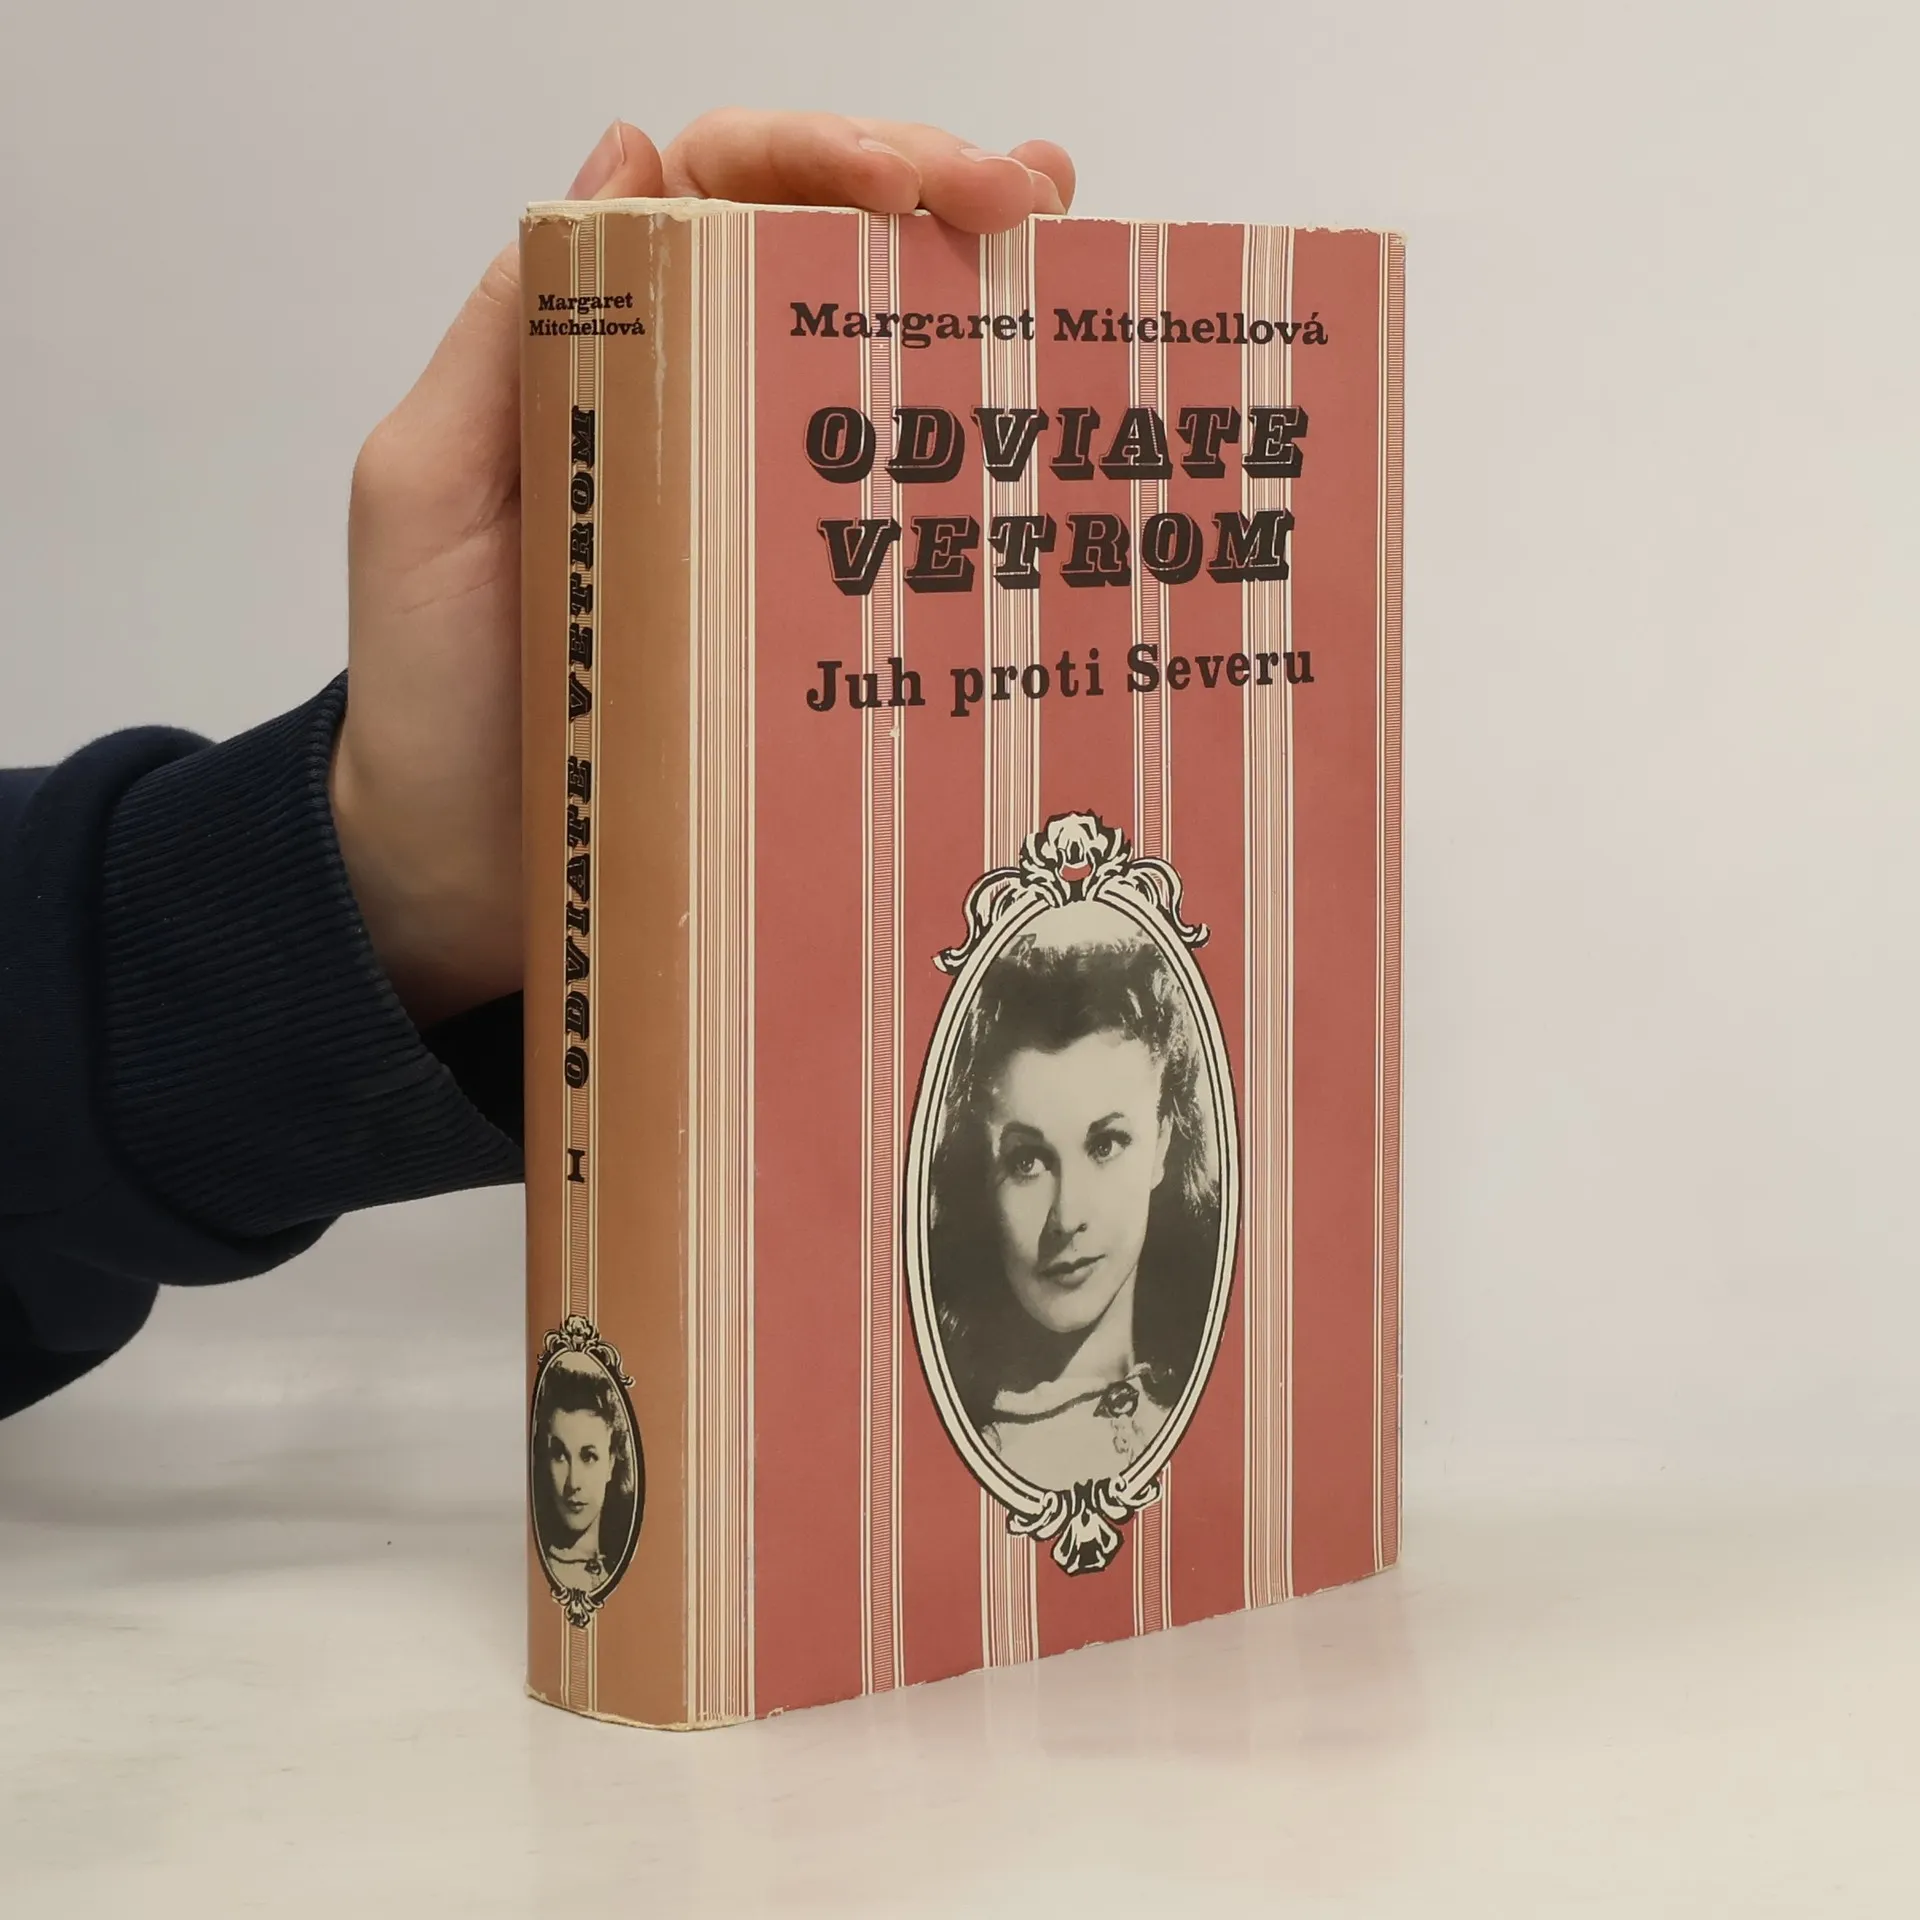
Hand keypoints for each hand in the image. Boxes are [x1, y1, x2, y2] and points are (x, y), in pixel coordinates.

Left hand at [337, 113, 1075, 1026]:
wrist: (464, 872)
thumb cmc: (431, 687)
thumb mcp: (426, 488)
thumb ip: (510, 332)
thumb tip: (626, 151)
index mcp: (607, 352)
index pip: (722, 192)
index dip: (821, 156)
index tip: (909, 186)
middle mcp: (700, 410)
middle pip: (827, 257)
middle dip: (933, 199)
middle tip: (1028, 203)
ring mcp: (768, 514)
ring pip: (880, 370)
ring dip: (977, 298)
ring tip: (1069, 256)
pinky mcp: (811, 615)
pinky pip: (898, 520)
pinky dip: (972, 462)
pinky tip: (1042, 427)